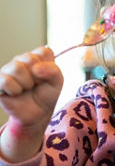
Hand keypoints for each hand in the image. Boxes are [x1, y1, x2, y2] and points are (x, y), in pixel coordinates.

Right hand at [0, 46, 62, 161]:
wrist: (38, 113)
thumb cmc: (47, 95)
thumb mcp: (58, 82)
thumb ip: (53, 71)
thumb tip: (35, 68)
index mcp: (37, 57)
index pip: (43, 52)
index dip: (48, 66)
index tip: (48, 76)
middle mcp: (21, 60)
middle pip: (29, 58)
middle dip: (38, 76)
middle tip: (37, 84)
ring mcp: (8, 70)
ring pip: (16, 68)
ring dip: (26, 83)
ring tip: (27, 89)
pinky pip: (5, 81)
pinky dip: (15, 90)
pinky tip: (17, 93)